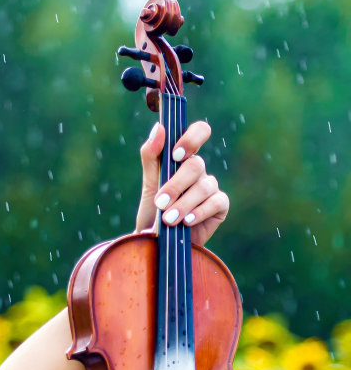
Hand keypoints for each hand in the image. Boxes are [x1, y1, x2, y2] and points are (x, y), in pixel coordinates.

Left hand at [133, 119, 228, 247]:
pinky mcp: (220, 205)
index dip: (192, 138)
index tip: (176, 155)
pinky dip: (199, 212)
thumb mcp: (148, 183)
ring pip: (204, 186)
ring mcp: (211, 187)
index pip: (199, 131)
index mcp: (183, 158)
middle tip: (160, 203)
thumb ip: (151, 155)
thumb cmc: (153, 210)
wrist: (157, 242)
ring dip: (183, 204)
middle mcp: (199, 170)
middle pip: (196, 165)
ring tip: (168, 220)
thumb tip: (158, 127)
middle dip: (176, 185)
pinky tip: (186, 222)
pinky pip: (217, 202)